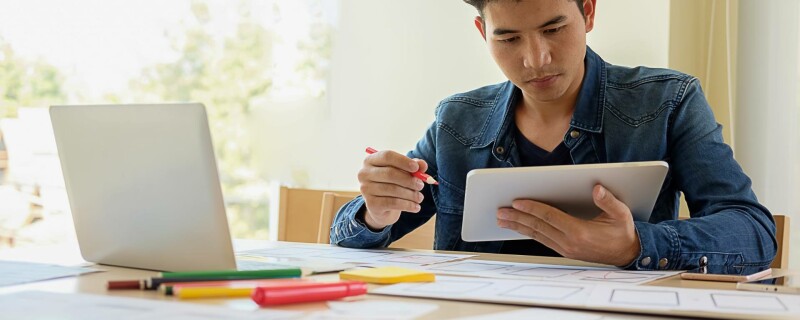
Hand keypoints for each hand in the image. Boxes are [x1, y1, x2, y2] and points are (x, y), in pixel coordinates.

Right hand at [358, 150, 427, 229]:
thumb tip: (422, 165)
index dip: (403, 161)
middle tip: (421, 185)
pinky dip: (407, 205)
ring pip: (393, 189)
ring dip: (411, 194)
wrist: (382, 207)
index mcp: (371, 160)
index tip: (416, 168)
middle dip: (409, 180)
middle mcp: (364, 173)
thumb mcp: (403, 172)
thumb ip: (414, 166)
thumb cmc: (393, 183)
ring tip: (420, 197)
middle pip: (390, 173)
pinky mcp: (371, 204)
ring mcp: (366, 189)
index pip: (387, 156)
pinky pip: (393, 203)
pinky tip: (416, 207)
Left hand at [496, 184, 640, 266]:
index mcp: (580, 232)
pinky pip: (542, 240)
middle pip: (537, 227)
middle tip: (500, 211)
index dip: (532, 208)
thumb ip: (608, 201)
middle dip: (517, 218)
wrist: (628, 254)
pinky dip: (528, 232)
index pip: (550, 217)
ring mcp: (566, 249)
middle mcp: (569, 243)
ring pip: (536, 235)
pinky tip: (519, 227)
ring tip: (502, 220)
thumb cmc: (623, 232)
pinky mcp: (565, 251)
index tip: (516, 202)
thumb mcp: (621, 214)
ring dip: (518, 226)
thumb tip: (596, 188)